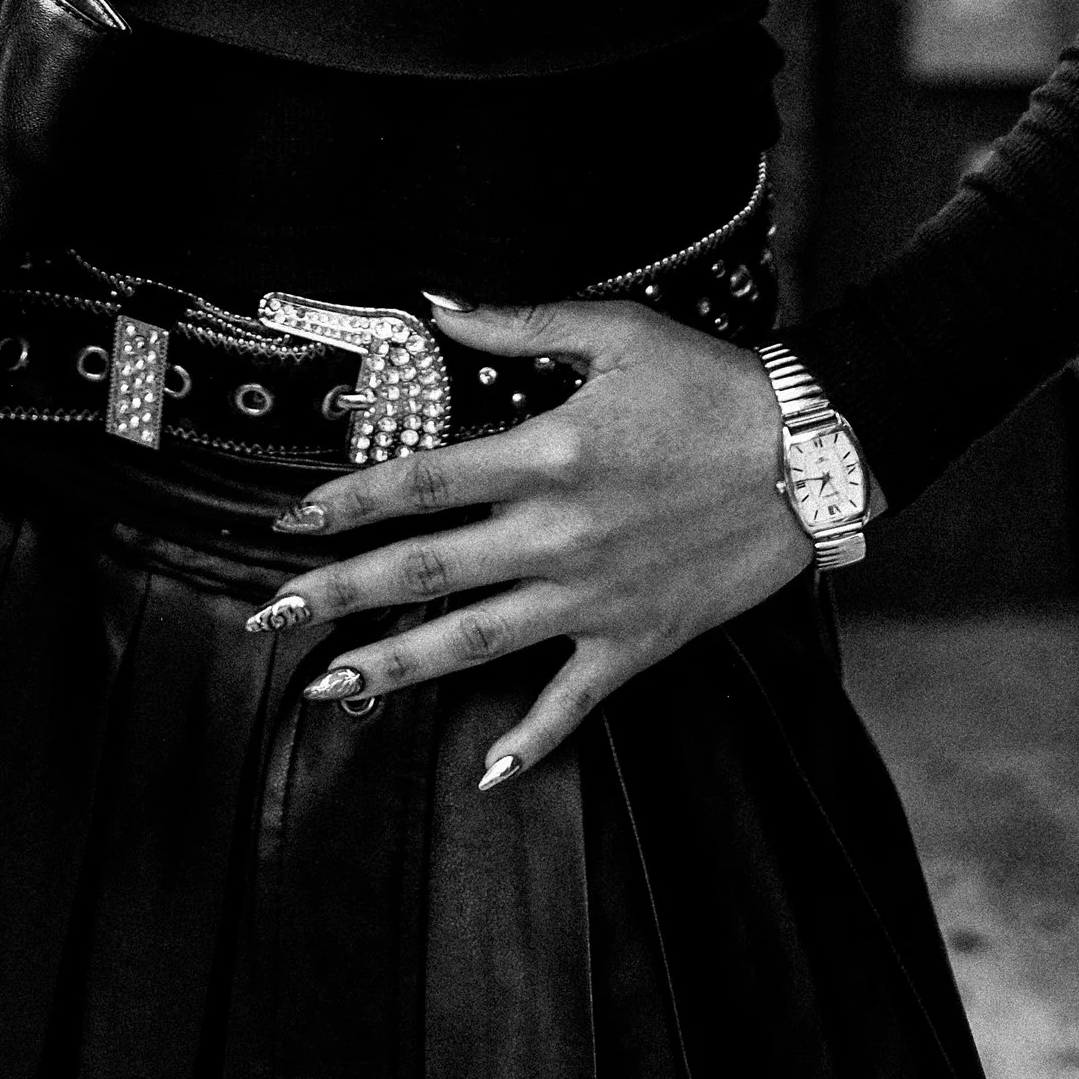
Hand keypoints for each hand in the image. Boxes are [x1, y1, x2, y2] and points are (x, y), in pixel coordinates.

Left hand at [244, 297, 812, 785]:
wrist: (810, 452)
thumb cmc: (710, 383)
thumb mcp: (613, 331)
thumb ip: (516, 323)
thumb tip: (435, 304)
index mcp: (546, 454)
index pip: (421, 482)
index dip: (349, 499)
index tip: (292, 518)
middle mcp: (556, 535)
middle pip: (423, 571)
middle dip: (337, 593)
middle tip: (268, 614)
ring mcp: (593, 598)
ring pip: (473, 643)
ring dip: (395, 668)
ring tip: (328, 686)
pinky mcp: (636, 642)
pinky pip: (572, 703)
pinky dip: (529, 741)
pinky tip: (485, 773)